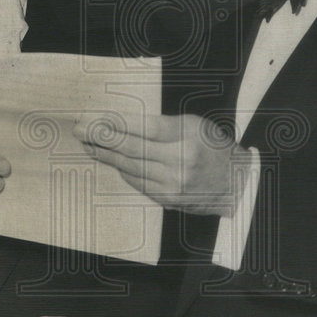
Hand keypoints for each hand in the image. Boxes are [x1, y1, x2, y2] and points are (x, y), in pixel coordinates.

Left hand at [73, 113, 251, 215]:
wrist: (236, 184)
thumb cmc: (215, 149)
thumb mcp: (194, 125)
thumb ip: (162, 126)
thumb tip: (123, 125)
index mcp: (187, 138)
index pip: (142, 129)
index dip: (114, 124)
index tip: (93, 118)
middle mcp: (179, 163)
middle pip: (131, 149)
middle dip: (101, 139)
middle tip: (80, 130)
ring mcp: (172, 184)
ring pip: (129, 168)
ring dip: (106, 156)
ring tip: (89, 144)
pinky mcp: (167, 199)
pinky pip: (137, 182)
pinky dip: (122, 170)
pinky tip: (110, 161)